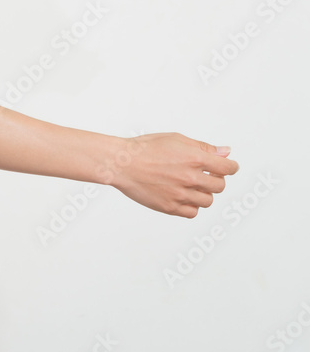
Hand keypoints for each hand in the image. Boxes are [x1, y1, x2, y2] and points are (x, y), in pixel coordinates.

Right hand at [102, 132, 238, 217]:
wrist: (121, 163)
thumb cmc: (145, 148)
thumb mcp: (176, 139)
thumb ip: (203, 147)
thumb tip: (225, 152)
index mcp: (194, 158)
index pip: (228, 168)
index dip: (230, 167)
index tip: (226, 168)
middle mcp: (189, 177)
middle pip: (219, 186)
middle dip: (214, 180)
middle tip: (202, 175)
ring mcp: (180, 194)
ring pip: (207, 200)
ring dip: (202, 193)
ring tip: (188, 185)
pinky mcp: (170, 207)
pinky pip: (192, 212)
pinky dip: (191, 206)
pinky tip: (182, 196)